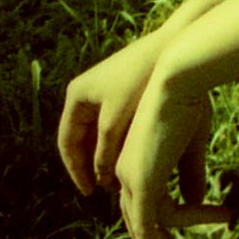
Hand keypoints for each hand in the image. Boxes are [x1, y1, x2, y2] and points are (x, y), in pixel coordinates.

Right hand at [57, 31, 167, 199]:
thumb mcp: (117, 121)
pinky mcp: (124, 91)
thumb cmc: (141, 81)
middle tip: (105, 190)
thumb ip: (105, 152)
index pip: (67, 142)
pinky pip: (115, 125)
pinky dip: (120, 144)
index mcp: (76, 96)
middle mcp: (86, 92)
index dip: (75, 170)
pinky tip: (133, 159)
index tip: (89, 193)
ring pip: (100, 134)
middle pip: (81, 139)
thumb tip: (101, 180)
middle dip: (91, 165)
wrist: (172, 46)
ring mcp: (104, 91)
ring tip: (119, 180)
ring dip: (106, 156)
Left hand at [112, 75, 228, 238]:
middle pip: (139, 221)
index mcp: (135, 160)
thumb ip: (191, 174)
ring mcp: (131, 179)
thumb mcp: (192, 145)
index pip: (146, 203)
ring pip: (148, 227)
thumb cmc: (188, 104)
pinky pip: (147, 226)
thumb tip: (197, 199)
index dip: (162, 224)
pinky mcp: (142, 183)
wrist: (176, 82)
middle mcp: (126, 172)